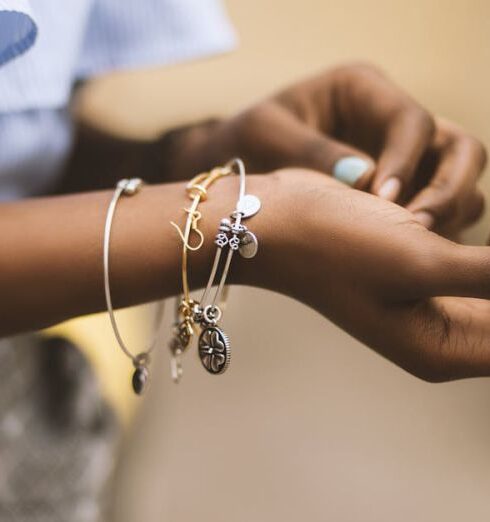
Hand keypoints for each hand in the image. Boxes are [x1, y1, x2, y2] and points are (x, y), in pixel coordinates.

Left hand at [175, 63, 486, 236]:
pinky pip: (433, 210)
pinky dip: (430, 231)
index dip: (406, 161)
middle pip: (457, 148)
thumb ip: (314, 153)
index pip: (412, 121)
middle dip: (446, 189)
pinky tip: (402, 252)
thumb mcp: (265, 135)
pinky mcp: (397, 191)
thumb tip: (368, 182)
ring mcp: (399, 158)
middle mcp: (389, 122)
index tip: (383, 201)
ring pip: (456, 182)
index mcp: (362, 91)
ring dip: (445, 214)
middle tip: (417, 229)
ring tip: (412, 245)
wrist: (234, 168)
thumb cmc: (244, 142)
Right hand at [239, 168, 489, 381]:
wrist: (276, 220)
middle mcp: (440, 330)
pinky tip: (453, 217)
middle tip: (449, 239)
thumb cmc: (334, 244)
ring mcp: (429, 297)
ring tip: (435, 224)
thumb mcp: (419, 261)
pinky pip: (475, 258)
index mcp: (442, 347)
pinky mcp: (420, 264)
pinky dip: (483, 244)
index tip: (487, 259)